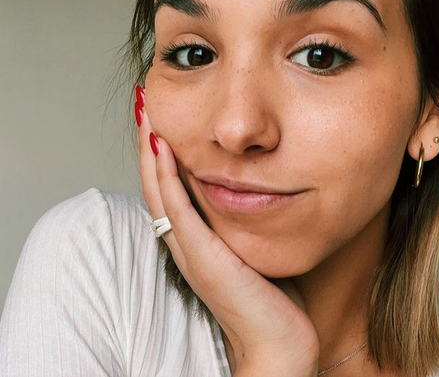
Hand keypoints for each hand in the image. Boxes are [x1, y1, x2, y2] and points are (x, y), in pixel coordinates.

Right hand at [136, 87, 319, 374]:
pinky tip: (162, 149)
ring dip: (150, 152)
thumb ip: (248, 221)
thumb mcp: (255, 247)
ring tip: (146, 114)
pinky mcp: (202, 258)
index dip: (161, 153)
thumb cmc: (273, 299)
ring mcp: (190, 250)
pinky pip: (177, 210)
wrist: (281, 346)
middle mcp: (185, 242)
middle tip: (145, 105)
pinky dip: (166, 178)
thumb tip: (263, 187)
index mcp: (196, 239)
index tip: (161, 118)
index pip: (170, 187)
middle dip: (149, 143)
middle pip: (156, 183)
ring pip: (159, 191)